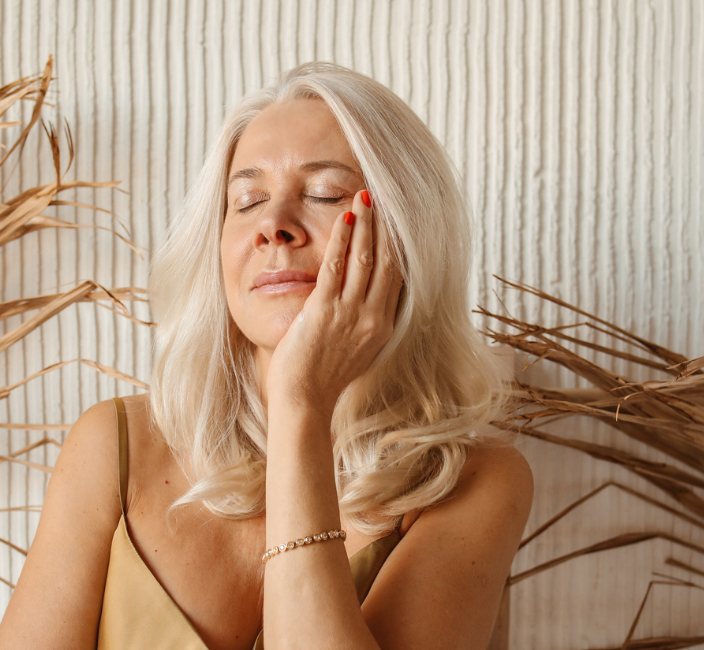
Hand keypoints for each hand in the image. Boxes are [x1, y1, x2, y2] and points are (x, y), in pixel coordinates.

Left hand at [266, 189, 400, 418]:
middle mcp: (372, 318)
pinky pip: (337, 265)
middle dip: (386, 226)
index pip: (397, 277)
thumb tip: (365, 300)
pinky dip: (342, 237)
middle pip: (386, 261)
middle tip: (385, 197)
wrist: (305, 399)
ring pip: (365, 258)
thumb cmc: (324, 379)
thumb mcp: (357, 351)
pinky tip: (344, 216)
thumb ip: (365, 324)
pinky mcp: (325, 310)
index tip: (398, 221)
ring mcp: (350, 313)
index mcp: (383, 327)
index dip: (399, 245)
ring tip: (366, 196)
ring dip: (366, 223)